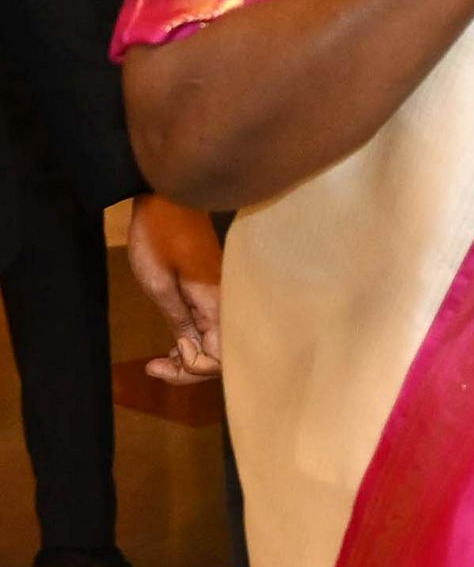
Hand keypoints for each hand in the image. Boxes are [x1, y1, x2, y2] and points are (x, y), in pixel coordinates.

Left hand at [125, 196, 220, 381]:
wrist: (166, 197)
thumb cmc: (159, 236)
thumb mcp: (159, 284)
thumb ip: (180, 320)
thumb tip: (193, 351)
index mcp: (217, 302)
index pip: (221, 356)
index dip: (193, 368)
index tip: (160, 360)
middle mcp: (227, 302)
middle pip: (223, 354)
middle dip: (191, 369)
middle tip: (155, 367)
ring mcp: (222, 296)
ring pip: (218, 342)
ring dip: (191, 356)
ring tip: (160, 358)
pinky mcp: (213, 291)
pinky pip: (212, 327)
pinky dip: (193, 340)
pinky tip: (173, 340)